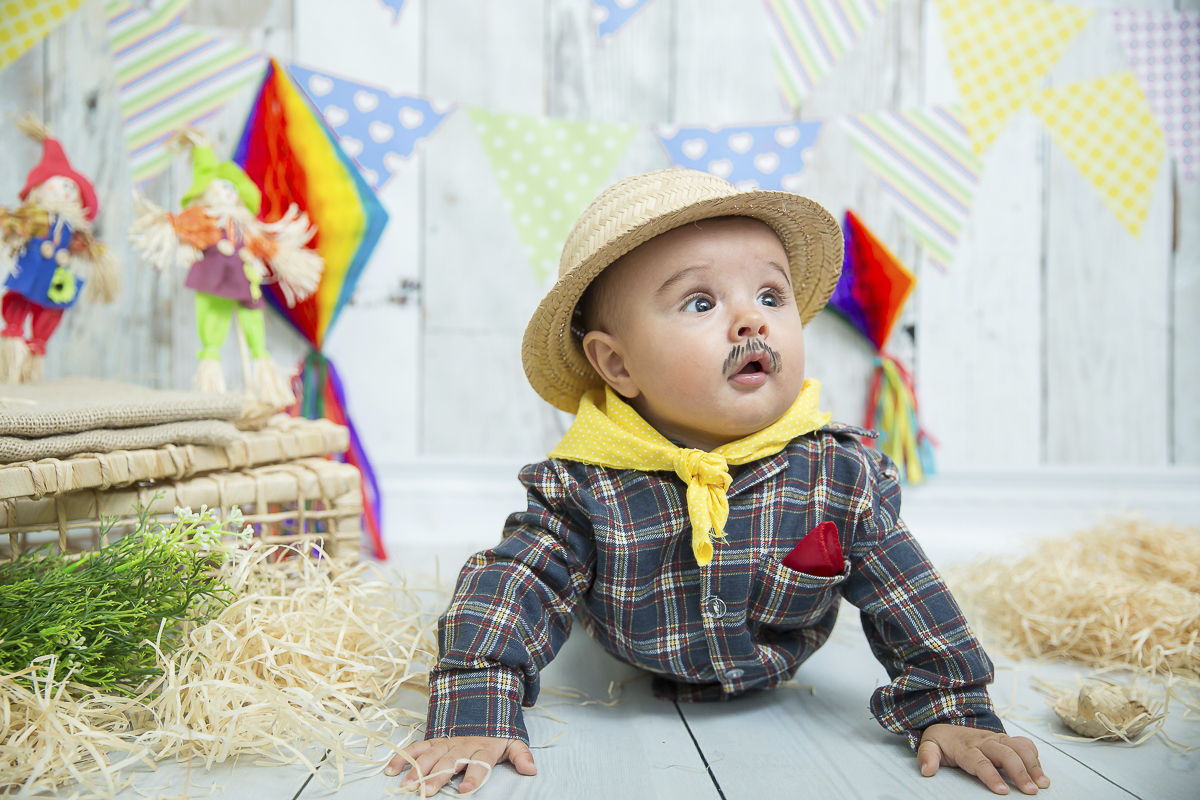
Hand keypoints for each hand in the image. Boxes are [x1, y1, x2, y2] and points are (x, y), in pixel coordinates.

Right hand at [384, 736, 536, 795]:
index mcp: (483, 748)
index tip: (467, 790)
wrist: (483, 701)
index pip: (479, 764)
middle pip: (448, 762)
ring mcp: (446, 742)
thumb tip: (531, 769)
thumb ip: (521, 755)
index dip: (474, 776)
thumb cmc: (497, 730)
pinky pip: (416, 748)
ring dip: (417, 770)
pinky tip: (392, 770)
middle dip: (437, 777)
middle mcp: (462, 745)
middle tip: (426, 792)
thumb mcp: (513, 740)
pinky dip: (403, 757)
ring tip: (407, 785)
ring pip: (429, 756)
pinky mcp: (434, 739)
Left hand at [917, 724, 1049, 794]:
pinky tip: (1041, 772)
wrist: (948, 725)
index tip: (1003, 791)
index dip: (991, 776)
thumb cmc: (942, 741)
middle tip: (1031, 791)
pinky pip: (1024, 743)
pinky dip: (1035, 756)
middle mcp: (984, 741)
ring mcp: (997, 739)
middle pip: (1005, 753)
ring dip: (1033, 764)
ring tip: (1043, 784)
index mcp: (966, 746)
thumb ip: (927, 756)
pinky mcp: (1006, 740)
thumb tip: (928, 770)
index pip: (980, 761)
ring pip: (1019, 747)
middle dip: (1020, 772)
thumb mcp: (929, 745)